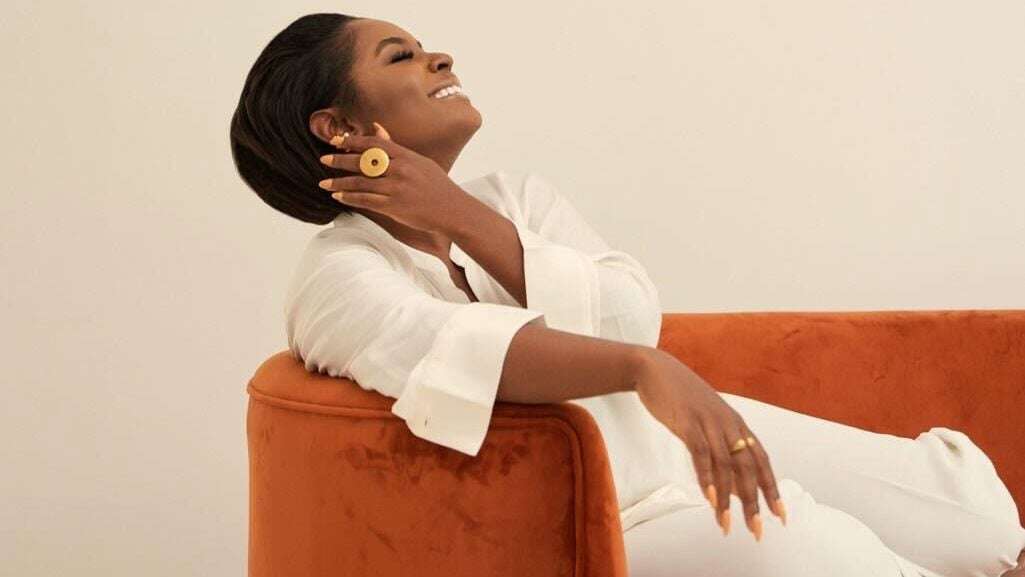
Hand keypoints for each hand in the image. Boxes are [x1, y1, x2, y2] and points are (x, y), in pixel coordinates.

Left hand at [317, 122, 469, 233]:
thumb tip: (377, 128)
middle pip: (363, 162)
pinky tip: (338, 197)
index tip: (336, 141)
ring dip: (339, 183)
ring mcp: (396, 188)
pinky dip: (350, 198)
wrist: (453, 209)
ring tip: (324, 184)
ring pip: (360, 183)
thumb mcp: (419, 161)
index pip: (374, 143)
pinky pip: (366, 200)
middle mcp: (400, 169)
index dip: (353, 141)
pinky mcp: (394, 206)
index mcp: (406, 156)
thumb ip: (395, 147)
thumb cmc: (437, 185)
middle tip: (324, 160)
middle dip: (340, 160)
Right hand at [633, 349, 786, 540]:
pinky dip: (707, 477)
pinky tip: (709, 497)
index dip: (772, 489)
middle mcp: (729, 424)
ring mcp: (709, 422)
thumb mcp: (707, 418)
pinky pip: (701, 453)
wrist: (655, 369)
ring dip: (727, 499)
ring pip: (726, 466)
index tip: (780, 515)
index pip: (761, 461)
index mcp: (736, 424)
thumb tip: (726, 475)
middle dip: (754, 502)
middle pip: (748, 468)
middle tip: (756, 530)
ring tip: (725, 524)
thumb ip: (719, 442)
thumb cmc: (680, 397)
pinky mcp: (688, 422)